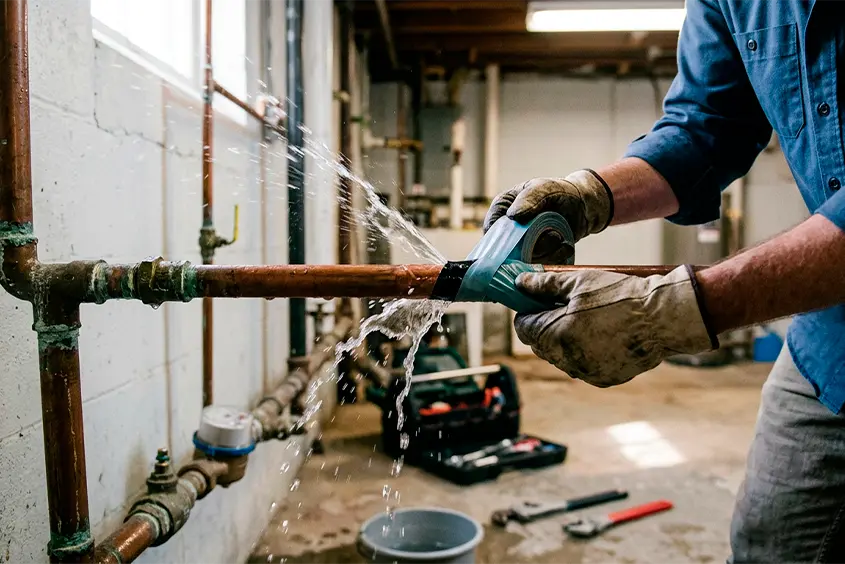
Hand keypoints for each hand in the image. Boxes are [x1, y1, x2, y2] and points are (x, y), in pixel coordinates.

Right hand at [483, 170, 613, 252]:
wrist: (582, 206)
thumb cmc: (559, 192)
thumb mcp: (544, 188)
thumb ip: (529, 198)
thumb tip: (512, 216)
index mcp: (503, 208)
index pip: (492, 228)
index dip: (503, 236)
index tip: (526, 236)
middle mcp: (508, 229)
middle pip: (507, 250)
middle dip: (531, 247)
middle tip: (554, 236)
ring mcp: (520, 245)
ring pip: (524, 260)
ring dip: (545, 253)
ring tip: (561, 238)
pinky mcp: (535, 257)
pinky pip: (538, 266)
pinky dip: (553, 259)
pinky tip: (564, 247)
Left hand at [513, 266, 716, 386]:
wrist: (663, 318)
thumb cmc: (621, 295)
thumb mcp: (579, 281)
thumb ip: (544, 284)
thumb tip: (520, 283)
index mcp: (556, 334)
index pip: (523, 328)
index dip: (526, 312)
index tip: (535, 301)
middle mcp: (568, 359)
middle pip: (539, 344)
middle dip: (542, 326)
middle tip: (559, 307)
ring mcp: (586, 372)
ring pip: (559, 357)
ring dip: (562, 341)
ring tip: (582, 319)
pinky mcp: (603, 379)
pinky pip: (581, 366)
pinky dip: (582, 353)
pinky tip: (599, 335)